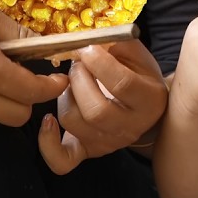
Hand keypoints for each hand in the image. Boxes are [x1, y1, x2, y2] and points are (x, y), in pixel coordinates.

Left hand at [40, 39, 166, 170]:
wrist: (142, 106)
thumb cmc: (136, 74)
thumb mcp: (134, 54)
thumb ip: (115, 43)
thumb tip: (88, 37)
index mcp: (149, 100)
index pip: (123, 84)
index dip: (99, 63)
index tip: (88, 49)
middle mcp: (131, 127)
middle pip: (95, 110)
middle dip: (78, 80)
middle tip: (77, 65)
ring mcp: (108, 143)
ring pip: (74, 123)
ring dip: (64, 97)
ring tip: (71, 84)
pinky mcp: (88, 151)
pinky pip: (62, 161)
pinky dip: (47, 143)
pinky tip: (48, 120)